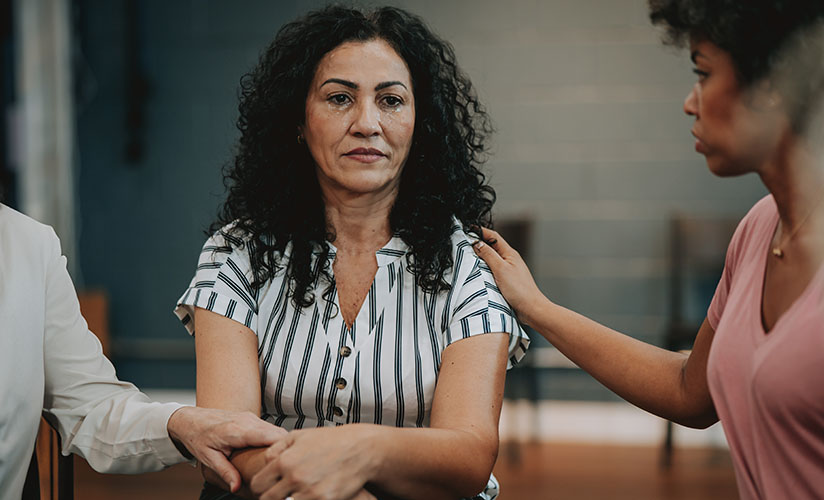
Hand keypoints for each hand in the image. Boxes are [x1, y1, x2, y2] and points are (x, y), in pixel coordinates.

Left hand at [167, 407, 286, 492]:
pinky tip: (272, 453)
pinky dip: (274, 439)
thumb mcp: (209, 458)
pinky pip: (269, 428)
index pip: (270, 437)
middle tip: (287, 467)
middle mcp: (247, 420)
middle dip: (285, 449)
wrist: (190, 419)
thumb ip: (226, 472)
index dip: (282, 449)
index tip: (286, 464)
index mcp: (237, 431)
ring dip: (281, 444)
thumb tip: (236, 487)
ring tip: (282, 461)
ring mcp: (250, 417)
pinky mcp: (251, 418)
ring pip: (275, 430)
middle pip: (278, 433)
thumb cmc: (197, 437)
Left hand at [248, 426, 375, 499]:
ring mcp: (309, 492)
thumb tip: (264, 461)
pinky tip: (310, 495)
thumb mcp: (300, 436)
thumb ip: (277, 448)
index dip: (260, 487)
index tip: (268, 487)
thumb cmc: (331, 441)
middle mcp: (294, 477)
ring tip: (296, 493)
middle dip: (272, 497)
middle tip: (281, 492)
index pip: (257, 484)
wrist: (361, 449)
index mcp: (285, 461)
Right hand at [472, 227, 548, 326]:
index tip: (468, 230)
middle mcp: (509, 260)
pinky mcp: (505, 282)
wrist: (531, 309)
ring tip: (467, 258)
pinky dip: (483, 271)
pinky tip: (476, 275)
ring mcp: (507, 271)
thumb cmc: (520, 290)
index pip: (493, 237)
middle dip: (478, 244)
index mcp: (509, 253)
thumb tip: (477, 243)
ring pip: (490, 260)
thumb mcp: (501, 269)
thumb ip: (488, 255)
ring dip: (479, 259)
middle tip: (463, 244)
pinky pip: (491, 272)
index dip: (481, 231)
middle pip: (491, 247)